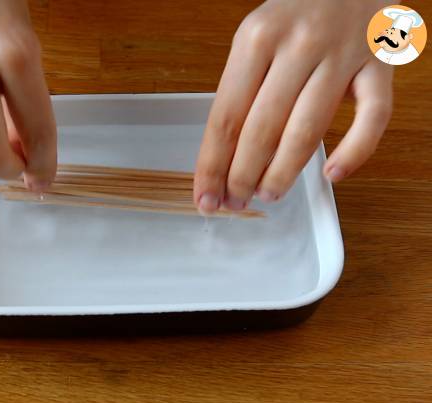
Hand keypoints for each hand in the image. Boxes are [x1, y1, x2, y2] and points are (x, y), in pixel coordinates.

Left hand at [194, 0, 392, 212]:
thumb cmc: (294, 15)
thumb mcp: (255, 40)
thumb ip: (243, 90)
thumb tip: (227, 156)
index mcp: (256, 39)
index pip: (226, 118)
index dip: (212, 166)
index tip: (205, 197)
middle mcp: (298, 46)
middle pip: (262, 130)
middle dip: (242, 176)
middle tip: (235, 201)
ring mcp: (342, 54)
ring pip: (308, 130)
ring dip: (283, 172)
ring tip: (268, 194)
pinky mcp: (380, 63)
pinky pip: (373, 117)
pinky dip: (354, 151)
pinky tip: (333, 174)